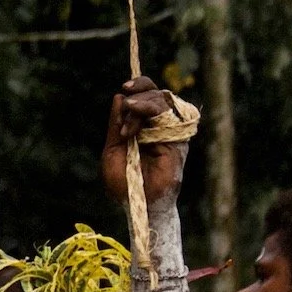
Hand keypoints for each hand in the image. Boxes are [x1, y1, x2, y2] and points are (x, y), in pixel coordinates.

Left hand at [101, 80, 188, 213]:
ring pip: (164, 101)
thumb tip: (120, 96)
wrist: (136, 204)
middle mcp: (160, 128)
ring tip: (127, 128)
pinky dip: (151, 115)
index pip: (148, 96)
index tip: (125, 88)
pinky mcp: (178, 143)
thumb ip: (116, 124)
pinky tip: (135, 130)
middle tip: (125, 108)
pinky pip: (171, 117)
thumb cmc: (124, 183)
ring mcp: (171, 134)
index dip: (139, 86)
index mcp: (145, 128)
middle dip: (139, 95)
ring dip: (141, 106)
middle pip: (157, 93)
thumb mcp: (112, 148)